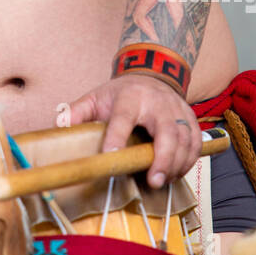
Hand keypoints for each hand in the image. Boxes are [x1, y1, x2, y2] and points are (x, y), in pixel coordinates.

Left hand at [67, 75, 201, 186]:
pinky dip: (190, 160)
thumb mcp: (96, 96)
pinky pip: (196, 142)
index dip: (117, 136)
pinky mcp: (191, 118)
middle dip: (163, 158)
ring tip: (164, 180)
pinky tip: (177, 172)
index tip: (111, 156)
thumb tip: (59, 125)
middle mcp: (157, 102)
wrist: (151, 73)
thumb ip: (77, 111)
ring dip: (177, 163)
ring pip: (186, 139)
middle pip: (167, 131)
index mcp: (130, 97)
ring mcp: (177, 110)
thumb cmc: (121, 93)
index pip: (123, 117)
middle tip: (154, 181)